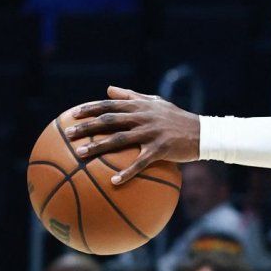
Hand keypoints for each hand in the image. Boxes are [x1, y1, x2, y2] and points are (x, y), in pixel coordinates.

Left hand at [65, 86, 200, 184]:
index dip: (91, 109)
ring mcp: (151, 132)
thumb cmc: (175, 117)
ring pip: (120, 140)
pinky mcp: (160, 149)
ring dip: (98, 147)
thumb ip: (131, 95)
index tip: (73, 114)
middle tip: (69, 134)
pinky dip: (127, 172)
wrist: (201, 132)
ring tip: (80, 156)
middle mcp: (143, 116)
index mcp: (140, 105)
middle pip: (110, 120)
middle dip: (87, 126)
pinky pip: (140, 162)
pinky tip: (114, 181)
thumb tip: (108, 89)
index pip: (110, 105)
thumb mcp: (155, 102)